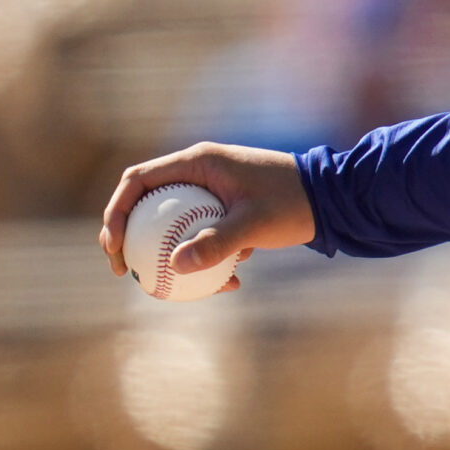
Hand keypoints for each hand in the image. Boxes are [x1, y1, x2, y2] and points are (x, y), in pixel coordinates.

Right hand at [99, 144, 314, 293]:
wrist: (335, 199)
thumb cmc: (294, 203)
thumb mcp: (255, 224)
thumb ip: (217, 243)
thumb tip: (176, 267)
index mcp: (198, 162)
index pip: (137, 181)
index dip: (116, 212)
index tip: (114, 247)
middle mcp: (200, 172)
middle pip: (147, 204)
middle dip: (132, 238)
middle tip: (127, 271)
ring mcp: (213, 190)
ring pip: (174, 222)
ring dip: (173, 253)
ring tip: (174, 287)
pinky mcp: (228, 208)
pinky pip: (203, 232)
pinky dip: (209, 256)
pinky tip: (232, 283)